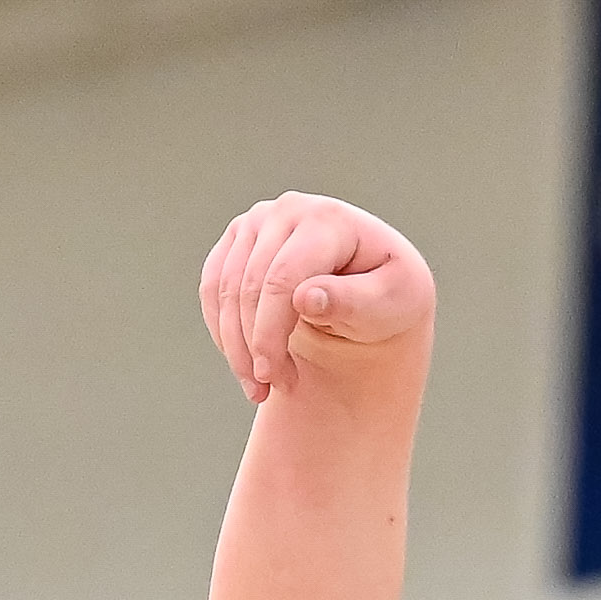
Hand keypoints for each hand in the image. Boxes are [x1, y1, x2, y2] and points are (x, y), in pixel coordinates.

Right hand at [197, 194, 433, 401]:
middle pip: (248, 288)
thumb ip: (352, 301)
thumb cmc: (385, 298)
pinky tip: (244, 358)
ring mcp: (260, 221)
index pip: (282, 280)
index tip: (273, 379)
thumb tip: (306, 297)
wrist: (373, 288)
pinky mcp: (239, 238)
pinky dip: (223, 330)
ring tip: (260, 384)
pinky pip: (212, 289)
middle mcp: (289, 210)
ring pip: (224, 291)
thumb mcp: (387, 306)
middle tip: (270, 389)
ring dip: (235, 347)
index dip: (269, 334)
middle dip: (253, 348)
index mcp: (328, 219)